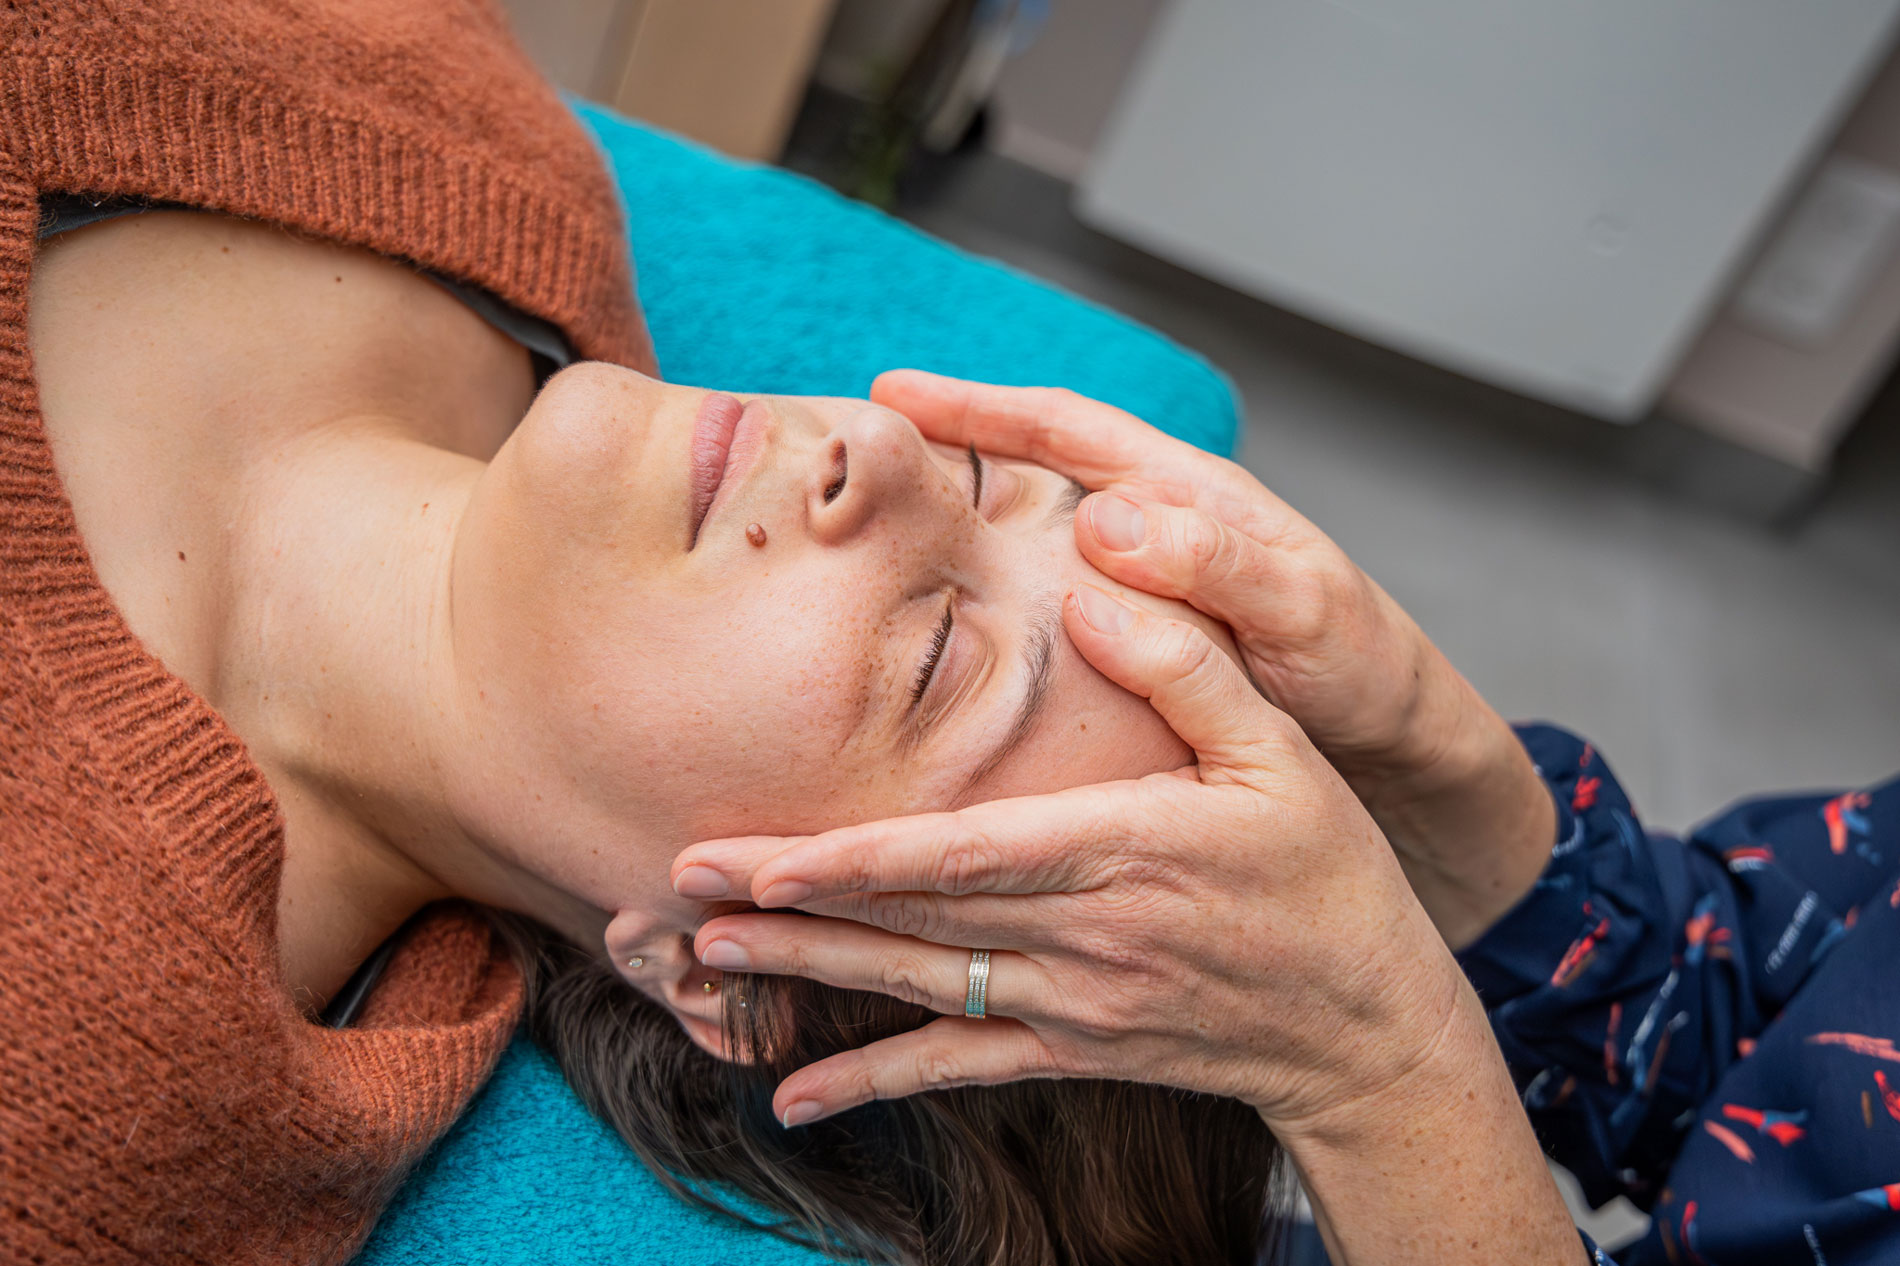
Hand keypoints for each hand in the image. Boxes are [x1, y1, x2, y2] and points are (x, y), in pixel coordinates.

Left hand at [670, 585, 1580, 1263]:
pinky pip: (960, 1071)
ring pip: (916, 991)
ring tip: (705, 955)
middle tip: (677, 886)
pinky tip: (795, 1096)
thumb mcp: (1284, 751)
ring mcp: (1073, 1007)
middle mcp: (1083, 938)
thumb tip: (1094, 585)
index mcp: (1123, 850)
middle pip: (912, 922)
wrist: (1370, 1029)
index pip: (965, 858)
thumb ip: (1186, 664)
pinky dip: (873, 1081)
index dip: (857, 861)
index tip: (763, 854)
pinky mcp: (1076, 1052)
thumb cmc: (1328, 877)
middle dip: (789, 905)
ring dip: (807, 973)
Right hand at [871, 371, 1554, 945]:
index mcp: (1195, 500)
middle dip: (948, 455)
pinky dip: (994, 614)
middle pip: (1034, 471)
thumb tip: (1107, 519)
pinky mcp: (1137, 654)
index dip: (979, 408)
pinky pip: (1047, 617)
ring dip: (961, 535)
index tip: (893, 396)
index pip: (1069, 428)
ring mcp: (1143, 594)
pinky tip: (948, 647)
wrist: (1404, 761)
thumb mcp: (1303, 615)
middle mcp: (1159, 533)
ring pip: (1033, 544)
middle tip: (854, 461)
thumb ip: (1216, 565)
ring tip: (876, 548)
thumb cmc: (1369, 678)